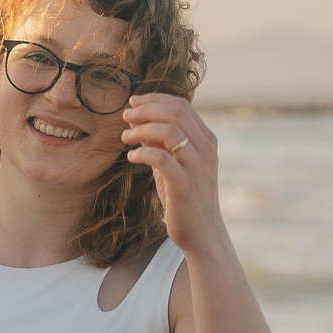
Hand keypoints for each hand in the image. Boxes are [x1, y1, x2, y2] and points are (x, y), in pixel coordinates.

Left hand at [120, 93, 225, 252]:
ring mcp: (198, 167)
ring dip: (142, 130)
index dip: (155, 99)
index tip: (133, 102)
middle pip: (176, 113)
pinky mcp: (185, 186)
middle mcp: (206, 150)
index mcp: (207, 140)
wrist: (202, 233)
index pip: (182, 106)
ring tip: (125, 137)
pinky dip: (142, 153)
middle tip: (126, 116)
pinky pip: (161, 159)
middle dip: (146, 110)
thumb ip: (163, 142)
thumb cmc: (184, 196)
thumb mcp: (176, 163)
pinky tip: (132, 158)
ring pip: (169, 132)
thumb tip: (139, 119)